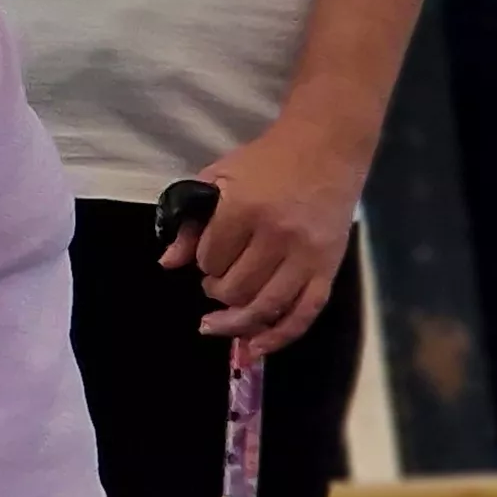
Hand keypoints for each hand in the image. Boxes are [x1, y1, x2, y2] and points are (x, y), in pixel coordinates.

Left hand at [163, 116, 373, 355]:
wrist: (325, 148)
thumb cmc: (266, 161)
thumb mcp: (218, 178)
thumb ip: (190, 222)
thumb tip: (167, 264)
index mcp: (245, 208)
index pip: (210, 258)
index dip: (202, 261)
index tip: (208, 253)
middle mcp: (278, 236)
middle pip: (235, 287)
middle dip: (217, 290)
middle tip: (215, 281)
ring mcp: (306, 256)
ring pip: (265, 307)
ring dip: (238, 320)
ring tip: (220, 321)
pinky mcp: (328, 269)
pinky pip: (304, 315)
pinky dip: (279, 337)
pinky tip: (256, 348)